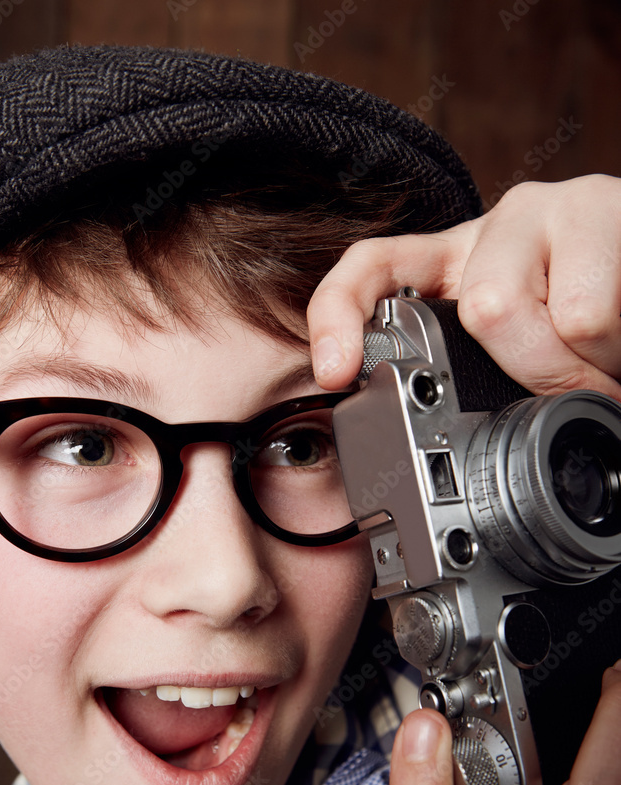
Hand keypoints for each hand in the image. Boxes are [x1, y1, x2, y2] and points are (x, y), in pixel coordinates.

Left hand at [308, 175, 620, 402]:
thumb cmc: (586, 310)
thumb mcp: (521, 344)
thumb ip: (481, 370)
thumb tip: (458, 429)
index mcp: (458, 262)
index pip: (372, 267)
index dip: (339, 316)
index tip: (337, 374)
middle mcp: (498, 226)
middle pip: (484, 308)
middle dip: (534, 373)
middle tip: (568, 390)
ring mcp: (552, 212)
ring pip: (551, 314)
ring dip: (582, 366)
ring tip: (602, 364)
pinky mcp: (607, 208)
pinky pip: (592, 312)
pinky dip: (610, 354)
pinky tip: (616, 347)